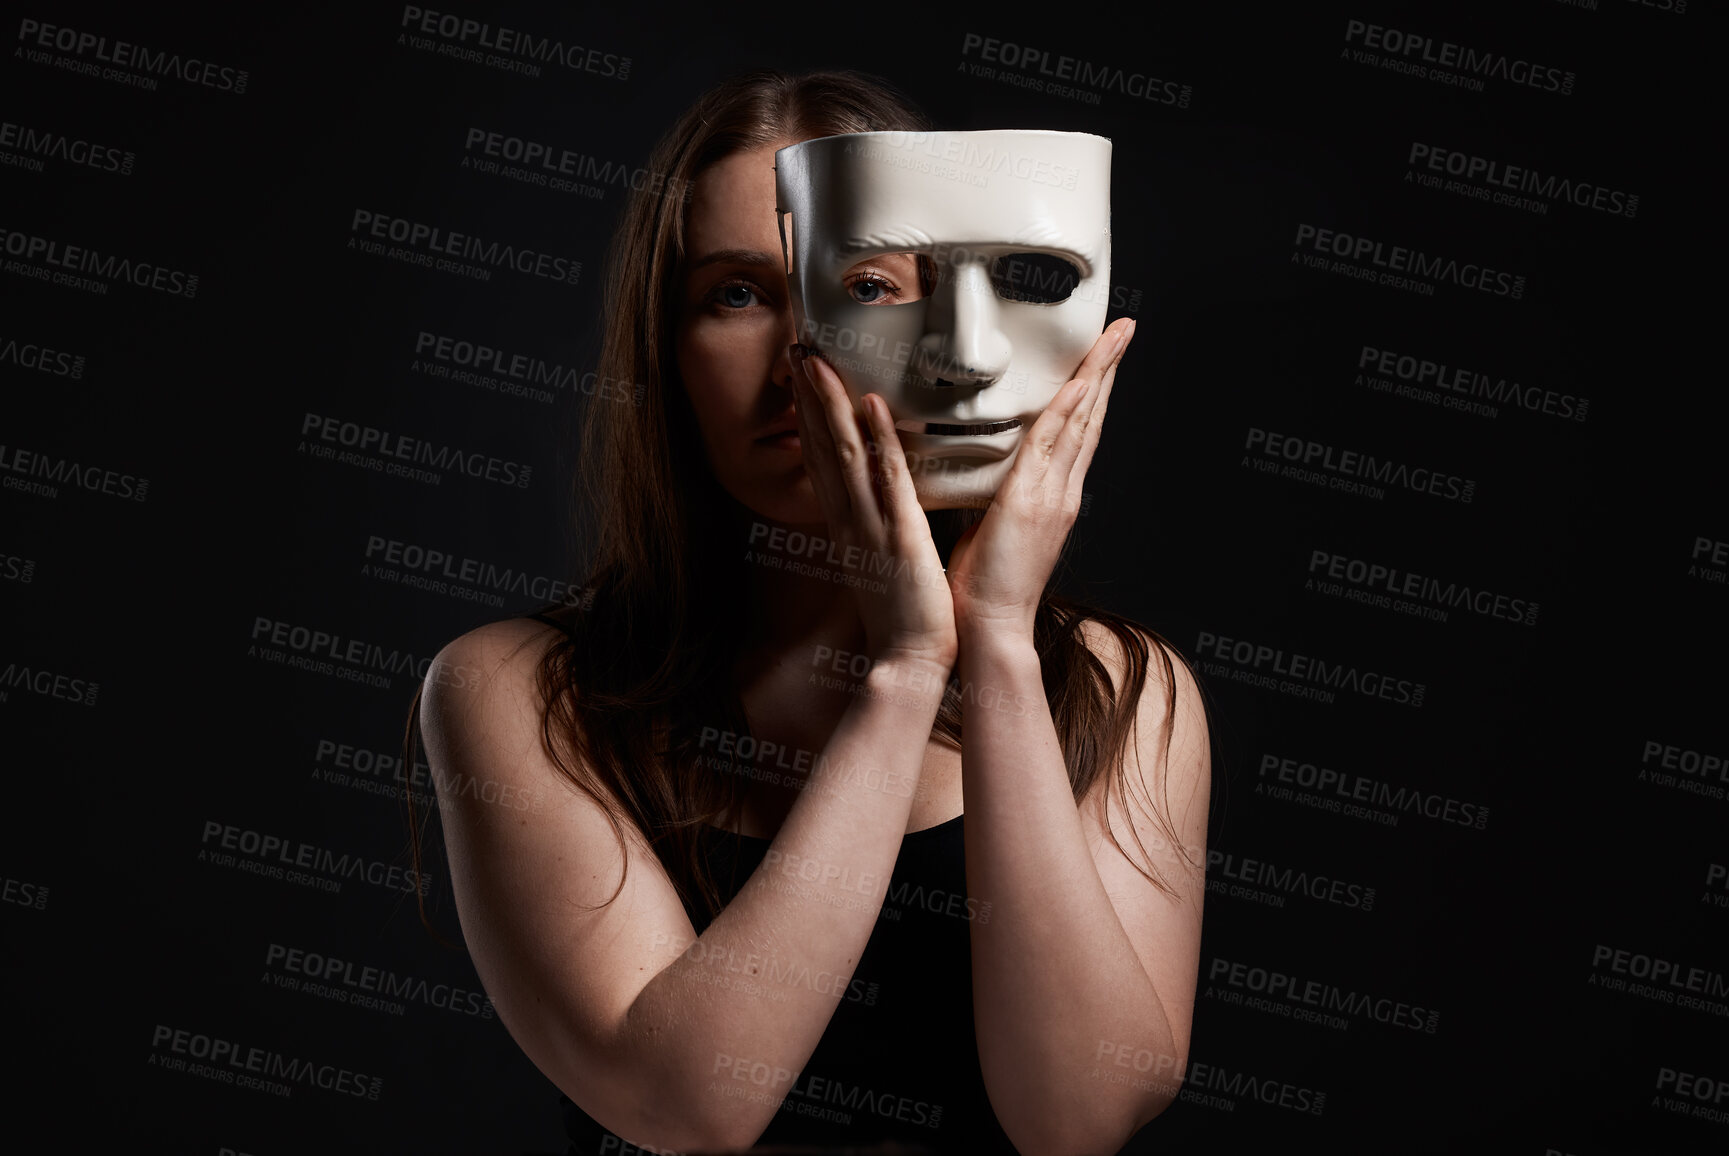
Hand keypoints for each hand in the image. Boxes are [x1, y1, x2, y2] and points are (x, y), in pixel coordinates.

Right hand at [789, 346, 958, 672]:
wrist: (909, 660)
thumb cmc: (905, 611)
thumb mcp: (882, 555)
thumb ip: (878, 519)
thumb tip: (884, 488)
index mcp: (846, 522)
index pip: (821, 457)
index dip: (809, 412)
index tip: (805, 371)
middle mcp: (848, 519)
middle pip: (820, 447)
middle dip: (808, 396)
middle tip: (799, 346)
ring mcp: (869, 526)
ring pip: (843, 455)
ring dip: (829, 406)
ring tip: (819, 362)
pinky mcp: (899, 537)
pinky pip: (886, 482)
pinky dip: (877, 444)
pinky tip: (872, 407)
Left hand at [946, 318, 1134, 640]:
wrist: (990, 630)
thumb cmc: (984, 588)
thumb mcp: (993, 529)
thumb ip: (998, 498)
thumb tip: (986, 475)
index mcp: (1053, 498)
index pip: (1077, 433)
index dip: (1091, 392)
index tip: (1100, 357)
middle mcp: (1062, 492)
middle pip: (1091, 417)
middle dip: (1108, 369)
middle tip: (1124, 328)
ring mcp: (1051, 496)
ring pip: (1080, 422)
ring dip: (1098, 374)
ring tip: (1115, 335)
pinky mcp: (1030, 502)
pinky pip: (1052, 445)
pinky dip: (1069, 409)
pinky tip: (1081, 380)